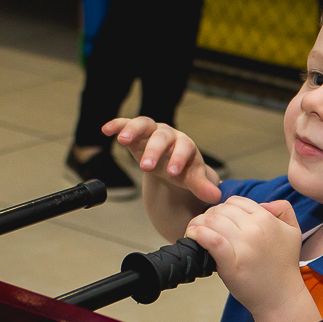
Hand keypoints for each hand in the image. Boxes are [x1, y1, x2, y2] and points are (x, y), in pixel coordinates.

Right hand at [103, 117, 221, 203]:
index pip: (184, 148)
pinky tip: (106, 130)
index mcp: (185, 145)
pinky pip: (126, 124)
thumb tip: (216, 197)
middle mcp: (169, 135)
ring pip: (144, 124)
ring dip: (133, 130)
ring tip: (122, 140)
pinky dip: (117, 125)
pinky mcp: (136, 132)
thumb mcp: (191, 179)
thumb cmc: (182, 170)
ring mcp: (152, 131)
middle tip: (145, 167)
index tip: (173, 172)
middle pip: (162, 137)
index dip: (179, 158)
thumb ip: (201, 186)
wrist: (170, 163)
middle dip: (154, 150)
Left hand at [186, 197, 305, 314]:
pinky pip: (212, 240)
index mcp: (267, 219)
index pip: (236, 201)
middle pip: (221, 210)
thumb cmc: (283, 267)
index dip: (224, 207)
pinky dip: (199, 234)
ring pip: (212, 221)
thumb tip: (264, 203)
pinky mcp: (232, 263)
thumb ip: (283, 210)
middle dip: (210, 215)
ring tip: (195, 231)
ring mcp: (244, 246)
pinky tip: (193, 235)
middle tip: (205, 226)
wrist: (281, 297)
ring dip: (199, 224)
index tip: (219, 218)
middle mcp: (255, 229)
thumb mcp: (293, 232)